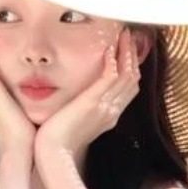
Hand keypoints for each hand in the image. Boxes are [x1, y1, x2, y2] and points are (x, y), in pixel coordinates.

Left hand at [34, 27, 139, 161]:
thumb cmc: (59, 140)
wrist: (54, 152)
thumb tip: (80, 98)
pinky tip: (109, 49)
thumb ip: (84, 109)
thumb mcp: (77, 122)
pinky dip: (113, 62)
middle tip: (130, 38)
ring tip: (124, 36)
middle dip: (133, 56)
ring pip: (127, 75)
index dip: (131, 68)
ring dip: (127, 53)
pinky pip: (111, 77)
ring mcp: (106, 106)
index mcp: (110, 115)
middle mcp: (113, 110)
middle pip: (133, 79)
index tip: (127, 51)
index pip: (129, 88)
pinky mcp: (93, 102)